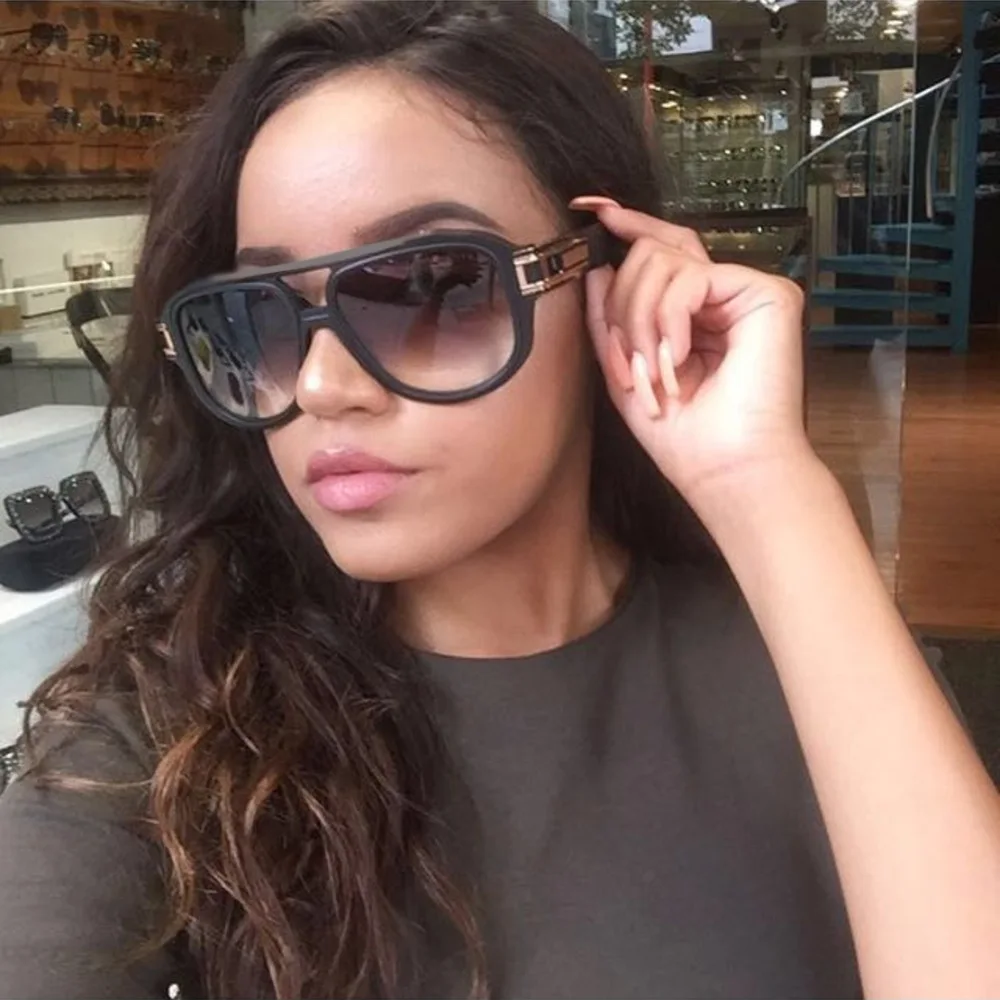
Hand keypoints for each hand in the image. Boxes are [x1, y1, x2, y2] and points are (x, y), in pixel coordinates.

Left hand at [573, 197, 812, 512]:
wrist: (726, 469)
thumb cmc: (683, 435)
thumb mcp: (625, 371)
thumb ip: (609, 320)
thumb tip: (601, 268)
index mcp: (691, 310)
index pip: (659, 250)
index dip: (628, 224)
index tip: (591, 208)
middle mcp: (720, 293)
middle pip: (648, 254)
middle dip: (623, 309)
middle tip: (632, 365)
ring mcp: (743, 290)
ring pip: (661, 260)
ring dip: (641, 321)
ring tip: (658, 371)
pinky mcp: (766, 292)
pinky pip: (689, 277)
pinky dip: (669, 320)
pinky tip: (679, 358)